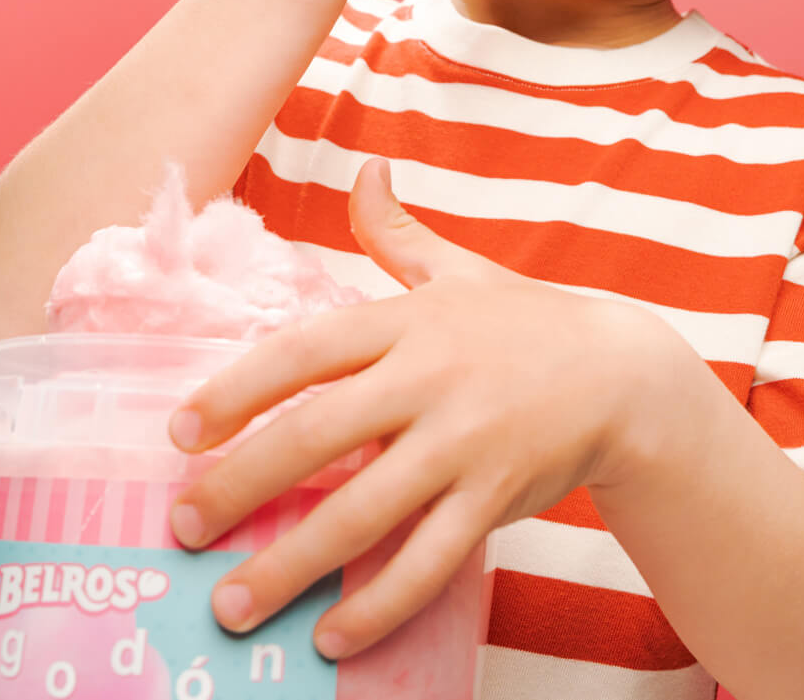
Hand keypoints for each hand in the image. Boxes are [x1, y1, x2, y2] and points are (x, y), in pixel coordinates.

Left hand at [167, 159, 672, 657]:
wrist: (622, 373)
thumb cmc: (524, 321)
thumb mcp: (458, 268)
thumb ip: (396, 228)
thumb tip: (366, 166)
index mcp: (408, 320)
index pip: (306, 349)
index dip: (237, 388)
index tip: (180, 429)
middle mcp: (429, 377)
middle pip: (318, 432)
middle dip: (241, 484)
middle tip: (185, 527)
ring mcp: (465, 441)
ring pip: (365, 510)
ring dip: (293, 564)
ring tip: (233, 606)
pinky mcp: (498, 496)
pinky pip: (430, 560)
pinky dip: (380, 603)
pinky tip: (332, 636)